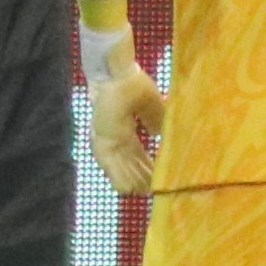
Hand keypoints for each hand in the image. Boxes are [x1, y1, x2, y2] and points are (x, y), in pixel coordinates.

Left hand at [87, 62, 167, 194]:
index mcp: (125, 131)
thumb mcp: (150, 105)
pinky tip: (136, 189)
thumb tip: (162, 136)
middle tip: (159, 189)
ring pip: (122, 172)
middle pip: (130, 167)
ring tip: (151, 191)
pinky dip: (125, 179)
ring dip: (137, 182)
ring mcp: (107, 143)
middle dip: (145, 178)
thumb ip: (156, 120)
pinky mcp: (103, 143)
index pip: (138, 155)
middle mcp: (115, 141)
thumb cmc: (132, 84)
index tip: (162, 176)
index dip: (149, 166)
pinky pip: (112, 169)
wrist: (115, 74)